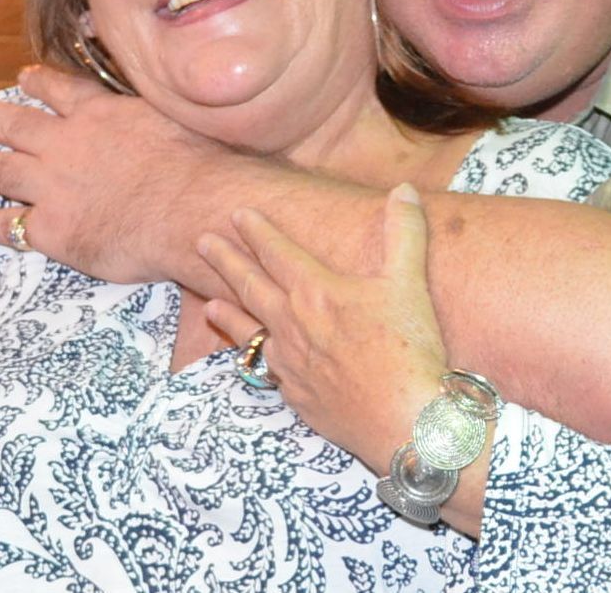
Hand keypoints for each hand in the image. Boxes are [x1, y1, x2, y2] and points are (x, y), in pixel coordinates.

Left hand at [0, 65, 227, 287]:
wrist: (193, 206)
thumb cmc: (203, 168)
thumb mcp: (183, 125)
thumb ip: (164, 122)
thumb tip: (179, 123)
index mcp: (103, 114)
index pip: (62, 92)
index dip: (40, 84)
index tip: (23, 77)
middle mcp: (69, 143)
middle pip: (15, 124)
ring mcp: (55, 184)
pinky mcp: (53, 228)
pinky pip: (6, 223)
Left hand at [199, 184, 445, 472]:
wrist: (403, 420)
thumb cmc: (409, 348)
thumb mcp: (409, 282)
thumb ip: (404, 231)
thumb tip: (403, 189)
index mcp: (316, 291)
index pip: (277, 252)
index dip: (257, 230)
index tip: (238, 214)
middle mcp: (292, 324)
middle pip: (250, 285)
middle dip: (225, 260)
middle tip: (201, 242)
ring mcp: (290, 363)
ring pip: (248, 332)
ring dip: (226, 314)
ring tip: (207, 303)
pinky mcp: (296, 395)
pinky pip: (266, 370)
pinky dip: (254, 359)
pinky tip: (256, 358)